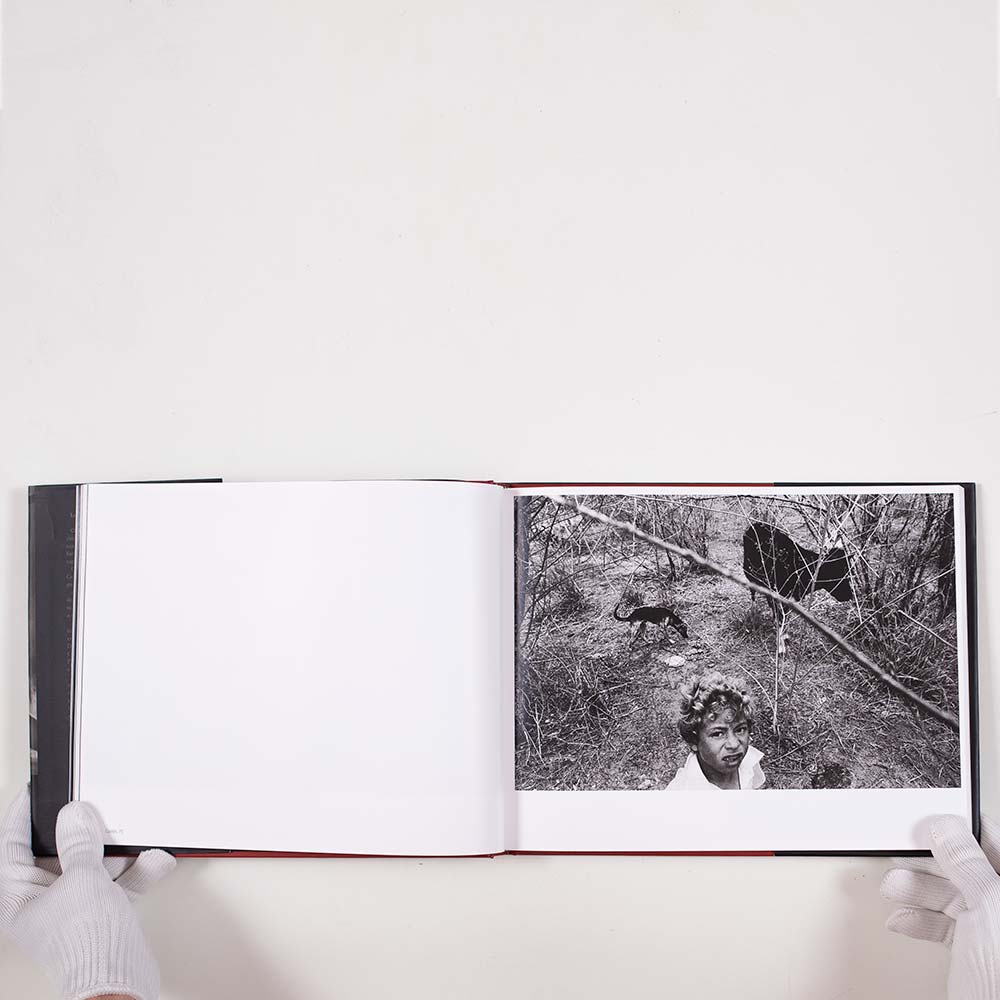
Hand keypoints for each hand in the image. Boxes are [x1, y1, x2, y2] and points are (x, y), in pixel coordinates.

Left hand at [0, 788, 175, 999]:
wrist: (119, 981)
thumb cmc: (84, 946)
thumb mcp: (81, 879)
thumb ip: (79, 843)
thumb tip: (74, 816)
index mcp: (19, 898)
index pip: (12, 848)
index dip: (21, 818)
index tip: (33, 794)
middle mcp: (43, 903)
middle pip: (57, 854)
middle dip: (81, 831)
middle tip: (89, 808)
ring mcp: (73, 908)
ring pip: (90, 865)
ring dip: (114, 852)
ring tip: (126, 836)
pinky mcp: (101, 913)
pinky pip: (116, 882)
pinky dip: (135, 871)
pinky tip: (151, 861)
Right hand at [882, 814, 999, 998]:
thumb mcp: (987, 906)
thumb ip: (966, 862)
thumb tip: (944, 828)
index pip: (990, 839)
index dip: (956, 827)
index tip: (926, 820)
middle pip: (966, 867)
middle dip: (928, 860)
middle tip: (902, 852)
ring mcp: (993, 932)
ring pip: (952, 896)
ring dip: (917, 890)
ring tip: (895, 886)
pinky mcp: (976, 956)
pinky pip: (945, 926)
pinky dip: (920, 920)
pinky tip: (905, 919)